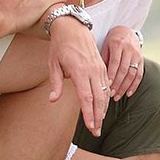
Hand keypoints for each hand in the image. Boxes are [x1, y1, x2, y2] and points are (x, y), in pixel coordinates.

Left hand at [47, 17, 109, 134]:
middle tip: (97, 131)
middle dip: (98, 116)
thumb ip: (55, 83)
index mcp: (80, 71)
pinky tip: (103, 107)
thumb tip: (53, 100)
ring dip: (103, 109)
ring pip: (105, 93)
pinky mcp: (102, 66)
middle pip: (99, 98)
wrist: (72, 27)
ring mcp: (99, 68)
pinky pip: (106, 85)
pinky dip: (105, 98)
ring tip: (100, 123)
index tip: (91, 126)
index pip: (87, 97)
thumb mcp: (53, 64)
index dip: (89, 113)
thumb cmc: (60, 46)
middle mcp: (93, 70)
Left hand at [102, 27, 145, 99]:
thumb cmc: (112, 40)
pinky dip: (134, 85)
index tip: (105, 86)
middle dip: (117, 84)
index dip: (111, 75)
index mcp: (117, 44)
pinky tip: (128, 93)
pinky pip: (139, 74)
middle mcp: (129, 49)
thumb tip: (99, 77)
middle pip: (124, 70)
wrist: (126, 31)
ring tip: (117, 96)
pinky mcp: (141, 59)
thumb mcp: (105, 46)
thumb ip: (103, 59)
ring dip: (124, 87)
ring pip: (132, 74)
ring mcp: (137, 54)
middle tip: (110, 95)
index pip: (115, 62)